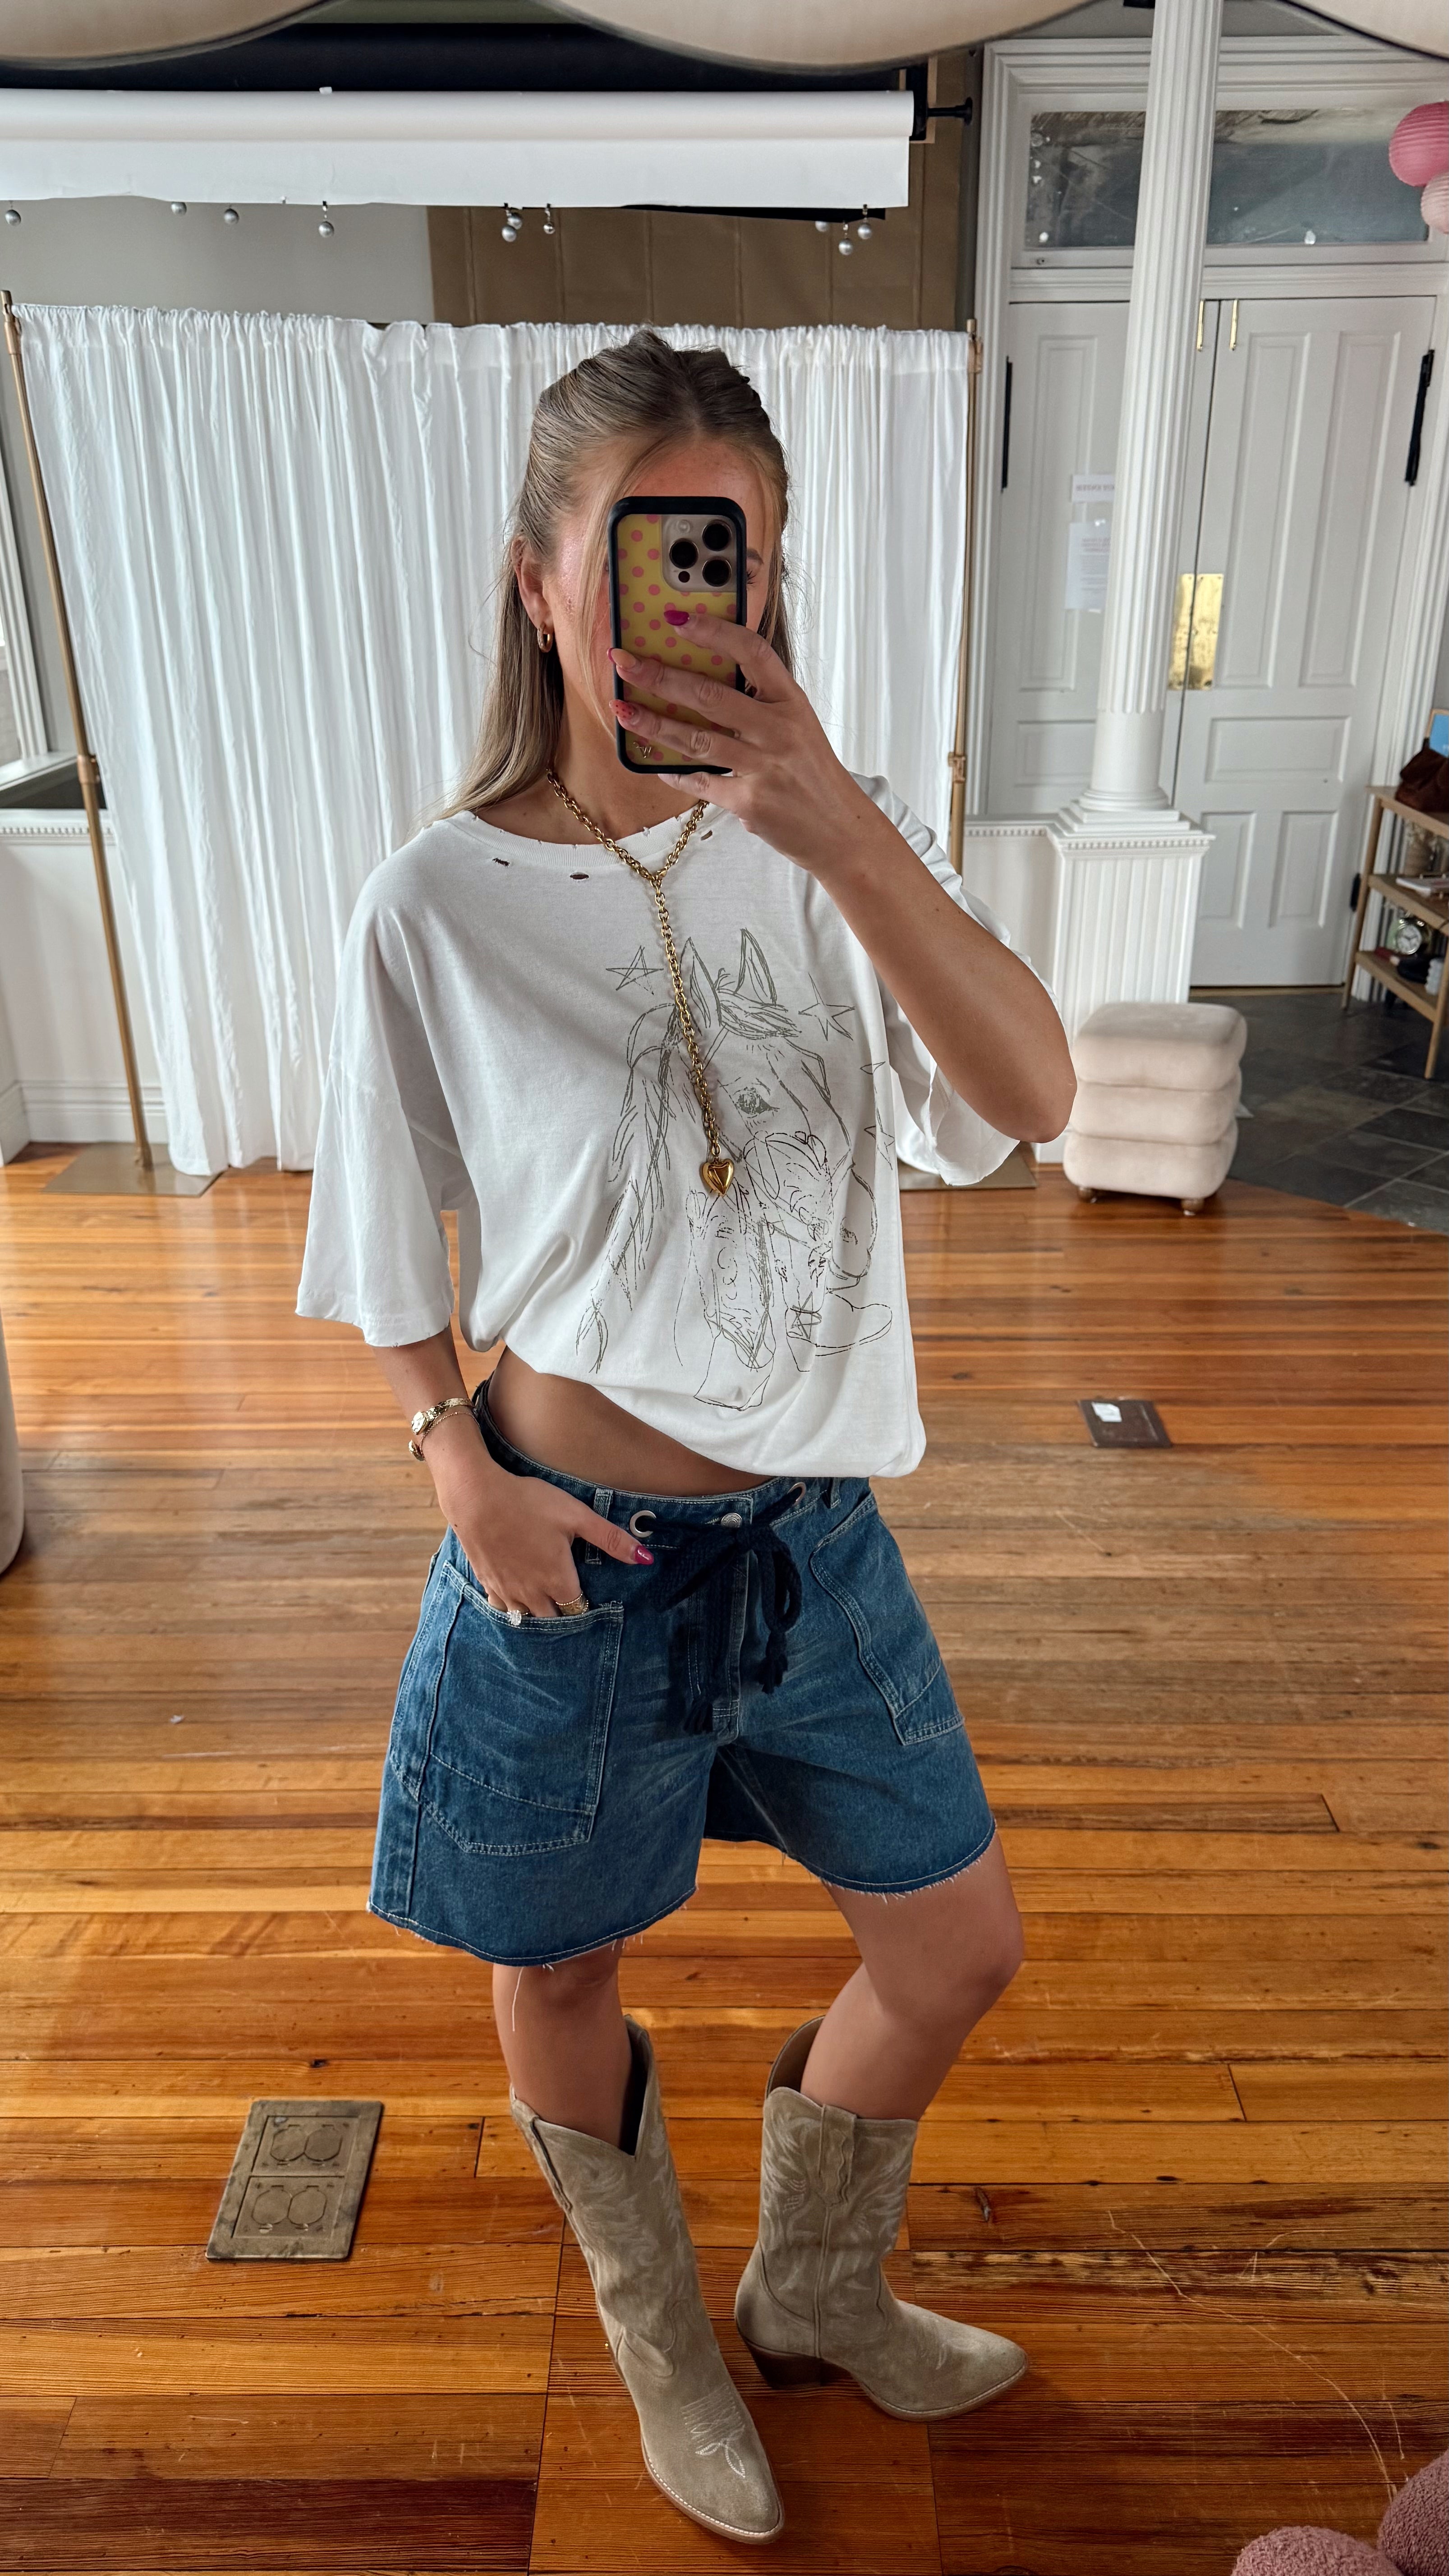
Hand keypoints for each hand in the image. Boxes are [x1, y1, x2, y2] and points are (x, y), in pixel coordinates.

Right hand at [430, 1438, 651, 1618]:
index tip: (593, 1602)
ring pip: (526, 1619)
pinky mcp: (487, 1582)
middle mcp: (532, 1593)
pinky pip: (502, 1608)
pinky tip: (517, 1598)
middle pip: (553, 1620)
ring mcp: (507, 1591)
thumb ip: (611, 1539)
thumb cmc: (529, 1503)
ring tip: (548, 1607)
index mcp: (558, 1580)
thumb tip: (646, 1559)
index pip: (578, 1611)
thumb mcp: (576, 1515)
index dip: (587, 1609)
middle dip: (564, 1617)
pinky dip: (512, 1608)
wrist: (476, 1497)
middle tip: (573, 1605)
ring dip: (539, 1616)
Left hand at [609, 610, 880, 882]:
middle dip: (660, 677)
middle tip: (624, 662)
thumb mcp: (798, 728)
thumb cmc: (813, 775)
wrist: (840, 831)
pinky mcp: (749, 801)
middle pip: (710, 696)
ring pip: (696, 739)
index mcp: (791, 702)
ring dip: (653, 723)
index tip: (677, 619)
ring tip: (622, 710)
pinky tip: (653, 764)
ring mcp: (763, 767)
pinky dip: (674, 772)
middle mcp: (779, 730)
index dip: (713, 632)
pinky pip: (700, 782)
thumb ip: (760, 705)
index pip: (752, 653)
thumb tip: (704, 685)